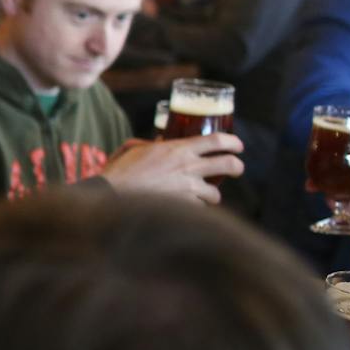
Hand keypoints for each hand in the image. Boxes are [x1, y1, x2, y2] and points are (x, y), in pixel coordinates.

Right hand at [101, 133, 241, 202]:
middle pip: (229, 165)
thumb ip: (151, 143)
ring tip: (202, 196)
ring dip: (210, 195)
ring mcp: (188, 188)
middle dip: (237, 167)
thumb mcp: (133, 148)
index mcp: (178, 149)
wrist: (112, 195)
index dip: (232, 142)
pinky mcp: (184, 206)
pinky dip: (193, 210)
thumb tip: (160, 140)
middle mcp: (189, 167)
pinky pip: (199, 209)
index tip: (237, 145)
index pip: (217, 141)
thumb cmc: (119, 171)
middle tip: (235, 169)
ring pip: (216, 194)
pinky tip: (184, 209)